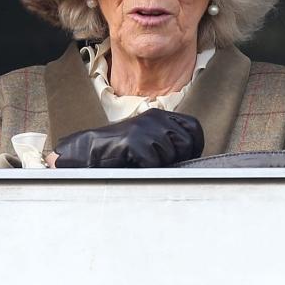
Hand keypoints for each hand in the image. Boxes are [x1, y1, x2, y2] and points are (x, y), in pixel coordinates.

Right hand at [51, 108, 203, 167]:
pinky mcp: (135, 142)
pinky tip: (134, 165)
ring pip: (171, 155)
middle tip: (160, 163)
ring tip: (142, 162)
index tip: (185, 157)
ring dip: (160, 164)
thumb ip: (167, 138)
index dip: (194, 145)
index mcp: (159, 115)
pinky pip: (154, 163)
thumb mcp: (147, 135)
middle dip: (178, 158)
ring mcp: (144, 129)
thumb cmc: (120, 149)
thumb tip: (191, 155)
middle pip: (187, 143)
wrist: (89, 150)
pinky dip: (146, 169)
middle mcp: (154, 118)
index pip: (193, 127)